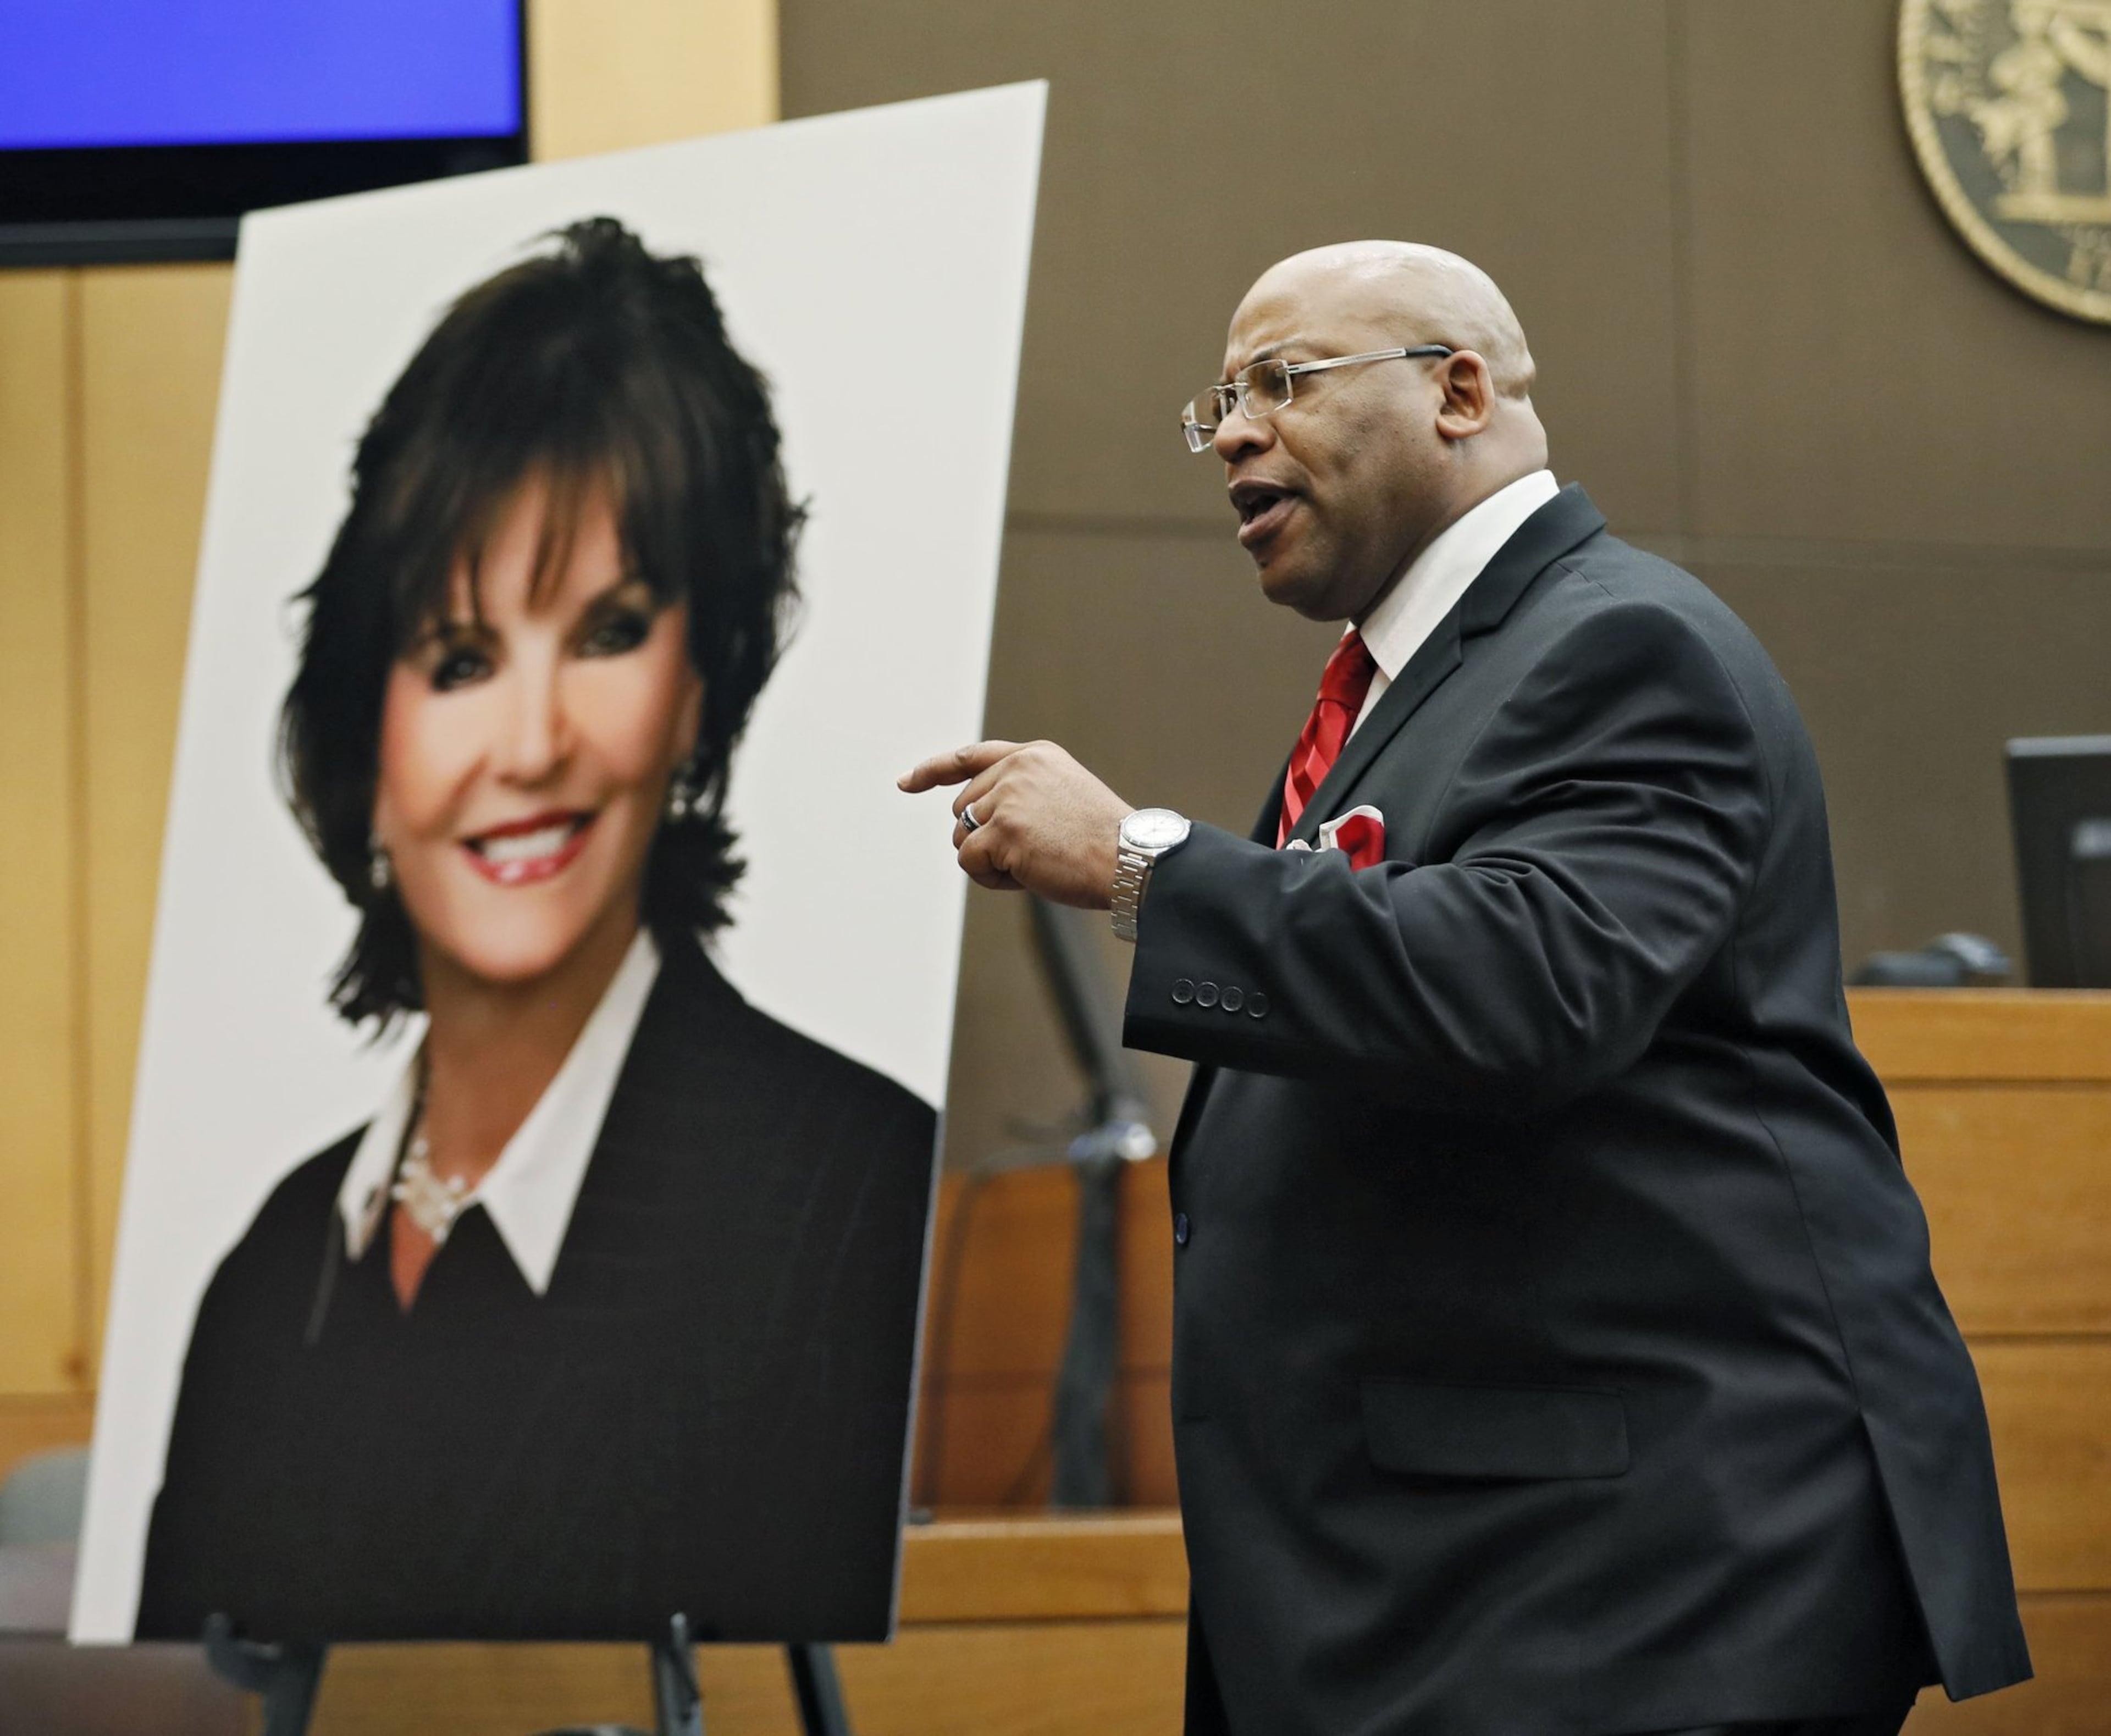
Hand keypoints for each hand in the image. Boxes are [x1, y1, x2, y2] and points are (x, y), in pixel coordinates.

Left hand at [898, 740, 1132, 908]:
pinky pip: (969, 861)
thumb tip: (970, 820)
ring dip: (990, 861)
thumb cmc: (1103, 841)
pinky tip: (1026, 875)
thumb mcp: (1062, 797)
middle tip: (1033, 853)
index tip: (907, 782)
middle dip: (986, 839)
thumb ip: (1021, 794)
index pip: (971, 757)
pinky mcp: (1002, 829)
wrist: (1129, 859)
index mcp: (1033, 755)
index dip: (933, 771)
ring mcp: (1007, 796)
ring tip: (1036, 862)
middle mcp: (1016, 768)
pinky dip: (990, 878)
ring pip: (963, 837)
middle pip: (963, 810)